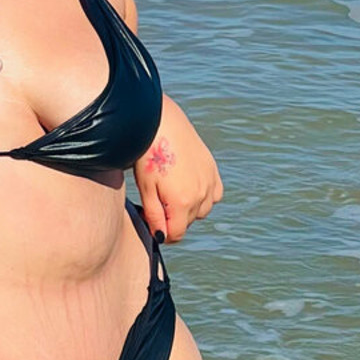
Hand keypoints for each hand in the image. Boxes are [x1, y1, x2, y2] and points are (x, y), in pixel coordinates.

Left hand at [134, 97, 222, 243]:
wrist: (159, 122)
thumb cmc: (147, 155)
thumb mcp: (145, 189)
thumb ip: (154, 216)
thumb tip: (161, 237)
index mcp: (182, 202)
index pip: (176, 234)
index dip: (162, 233)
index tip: (152, 222)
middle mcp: (201, 195)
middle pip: (187, 223)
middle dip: (172, 219)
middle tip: (156, 202)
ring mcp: (210, 182)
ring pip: (202, 210)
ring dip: (188, 209)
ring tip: (171, 192)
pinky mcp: (213, 170)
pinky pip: (214, 195)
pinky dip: (204, 196)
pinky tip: (189, 186)